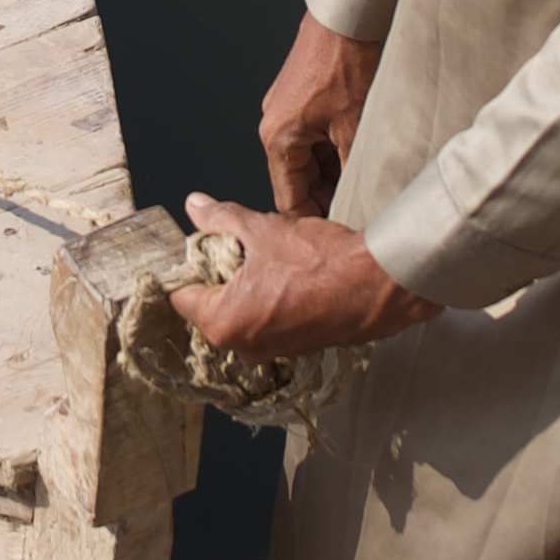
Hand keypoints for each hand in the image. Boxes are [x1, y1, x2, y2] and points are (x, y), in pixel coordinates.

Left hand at [179, 197, 436, 357]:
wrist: (378, 286)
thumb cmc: (321, 263)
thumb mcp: (262, 229)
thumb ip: (221, 219)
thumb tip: (195, 207)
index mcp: (223, 323)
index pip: (181, 296)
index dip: (190, 266)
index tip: (203, 246)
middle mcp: (243, 348)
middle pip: (210, 307)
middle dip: (219, 275)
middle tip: (240, 246)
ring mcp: (271, 352)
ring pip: (240, 314)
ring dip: (245, 287)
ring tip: (268, 258)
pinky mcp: (295, 348)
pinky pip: (267, 322)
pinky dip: (269, 300)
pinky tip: (288, 275)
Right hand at [258, 16, 378, 221]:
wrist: (344, 19)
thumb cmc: (344, 64)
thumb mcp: (353, 127)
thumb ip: (350, 168)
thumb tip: (358, 197)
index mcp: (278, 138)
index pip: (289, 198)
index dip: (314, 218)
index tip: (336, 230)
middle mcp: (273, 127)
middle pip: (296, 179)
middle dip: (326, 195)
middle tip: (358, 208)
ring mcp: (284, 112)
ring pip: (306, 158)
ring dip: (331, 172)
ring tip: (362, 183)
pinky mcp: (297, 100)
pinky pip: (310, 137)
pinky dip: (330, 150)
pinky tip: (356, 155)